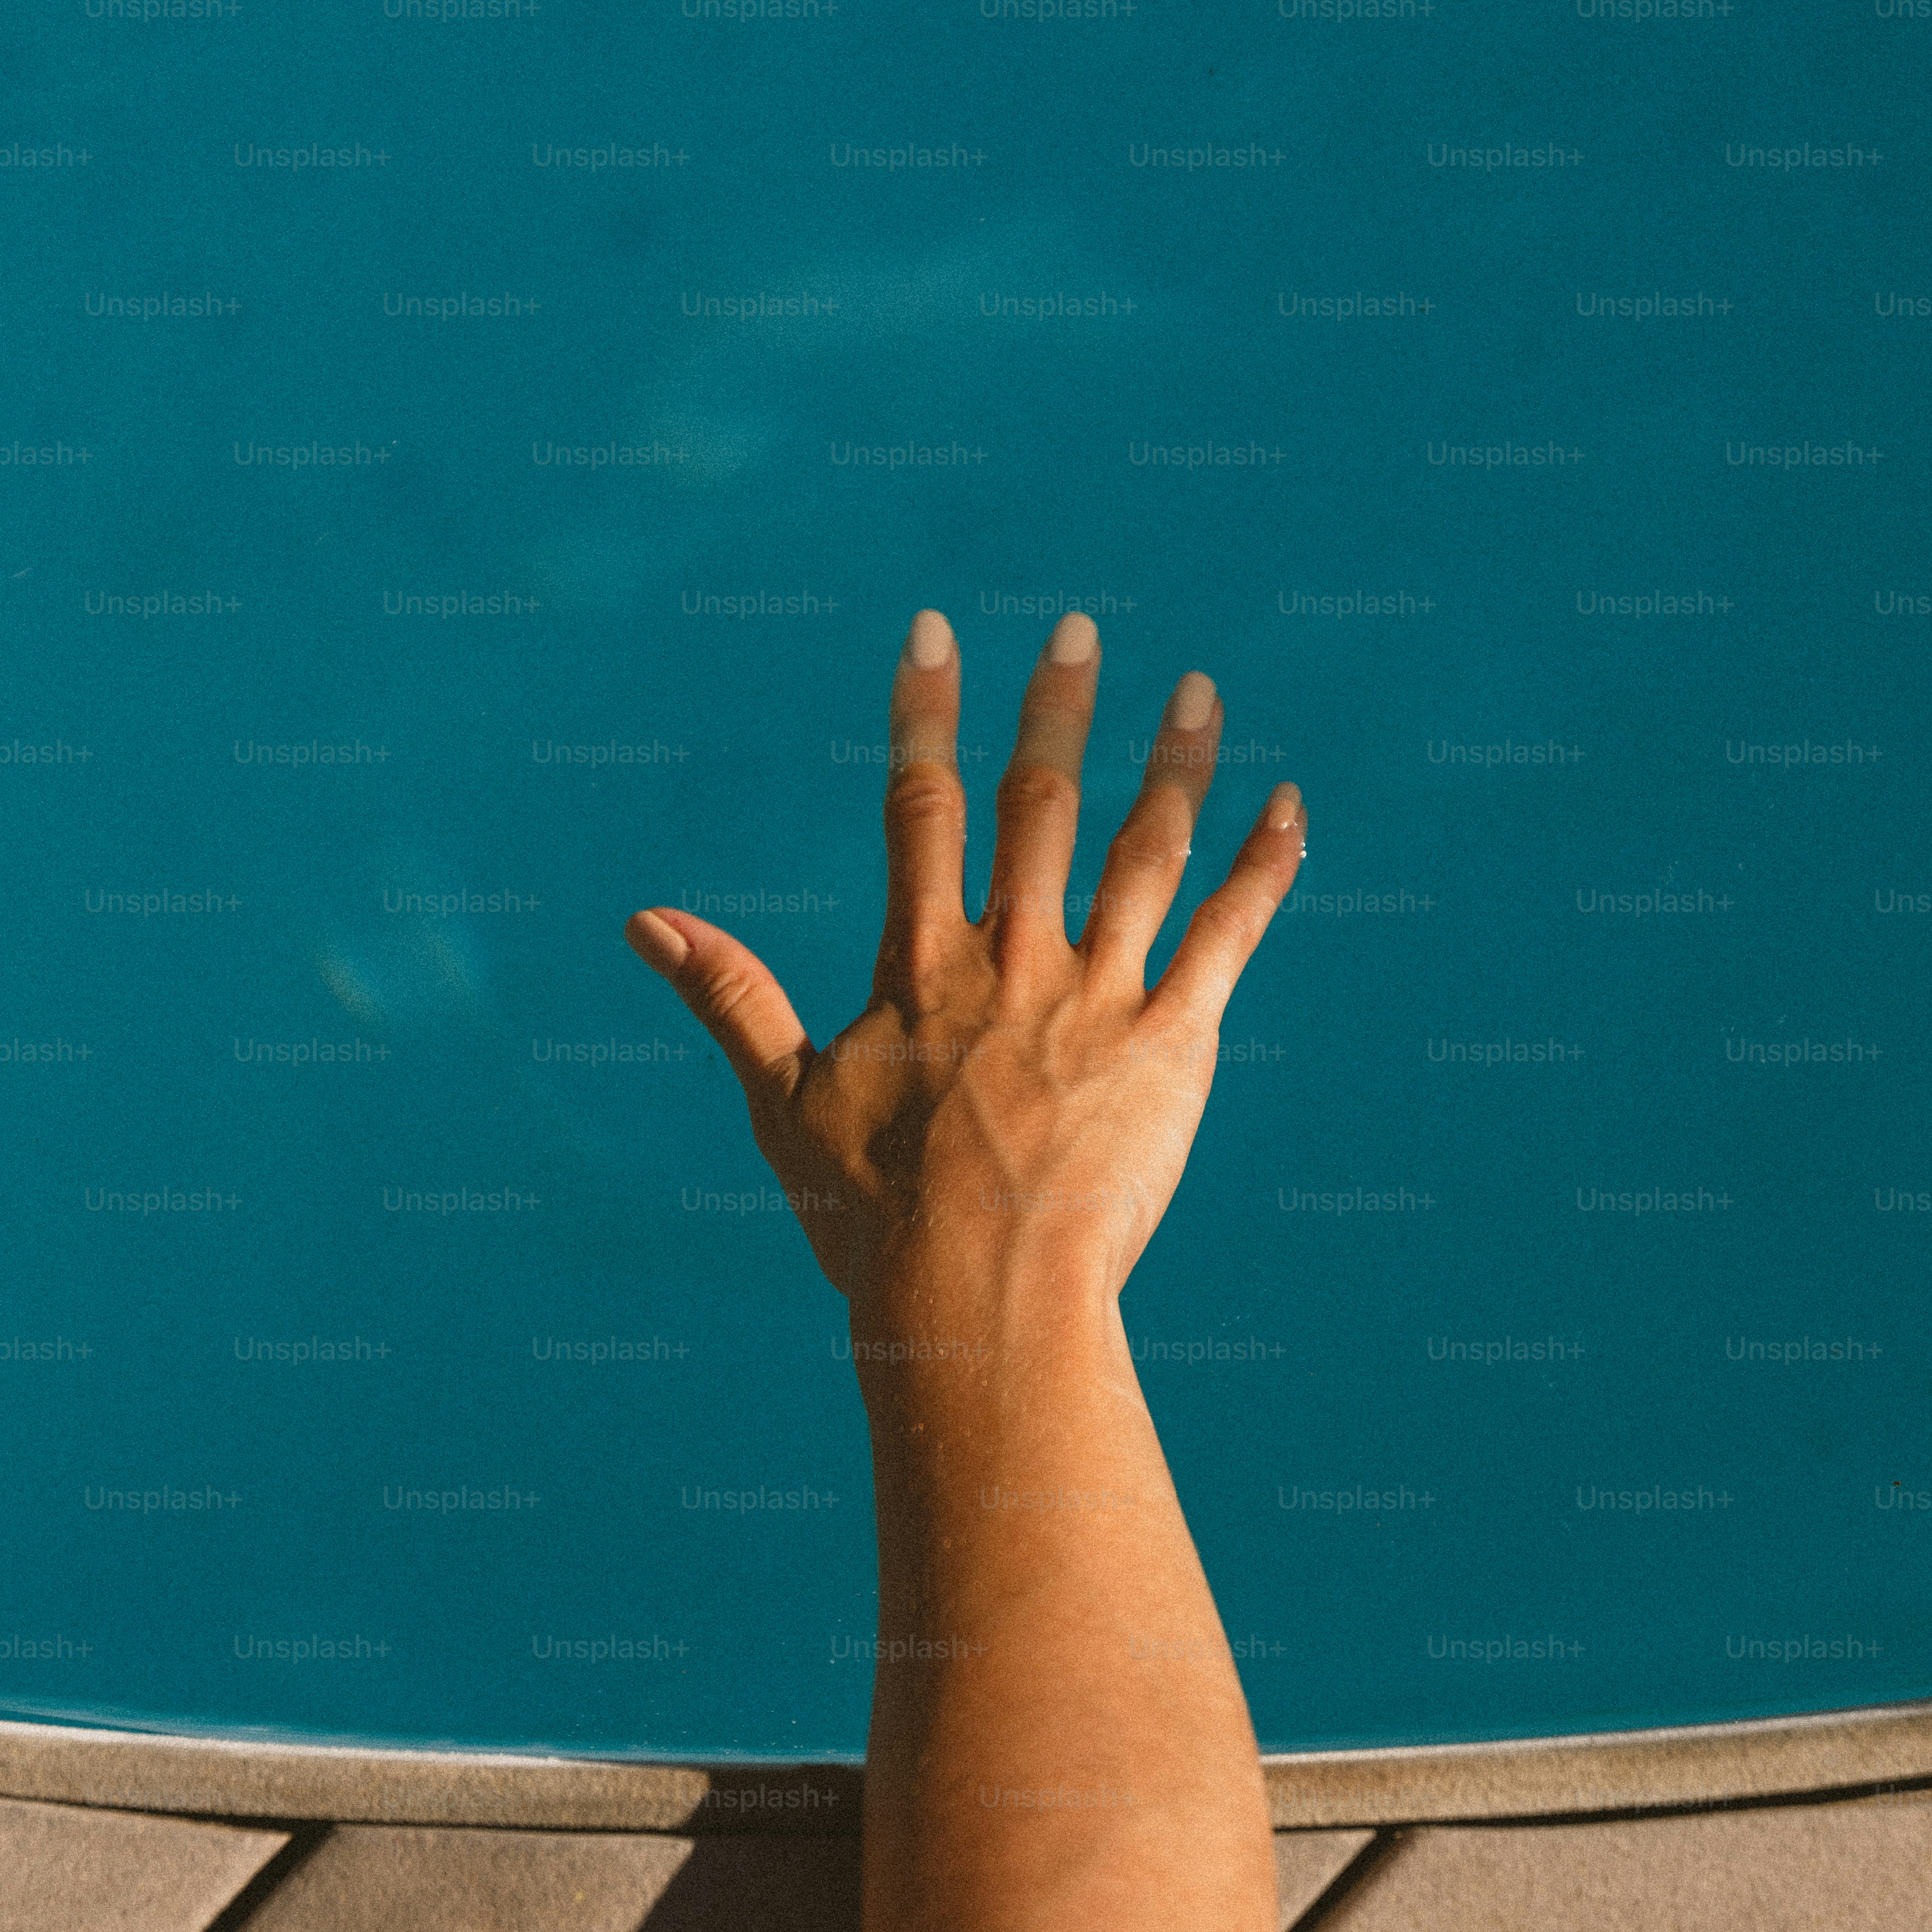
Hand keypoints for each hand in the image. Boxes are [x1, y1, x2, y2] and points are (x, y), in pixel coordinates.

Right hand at [624, 608, 1304, 1318]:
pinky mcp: (1174, 1044)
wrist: (978, 1303)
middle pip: (1038, 805)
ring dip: (1172, 762)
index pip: (918, 809)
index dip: (923, 715)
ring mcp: (1100, 996)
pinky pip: (1227, 935)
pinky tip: (1288, 805)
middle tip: (1076, 628)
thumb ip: (726, 996)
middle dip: (1055, 709)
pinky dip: (1262, 865)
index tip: (930, 634)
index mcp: (923, 967)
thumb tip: (643, 920)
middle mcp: (1014, 960)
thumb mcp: (782, 1102)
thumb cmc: (871, 1222)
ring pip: (1146, 850)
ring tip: (1196, 688)